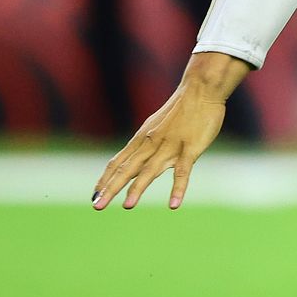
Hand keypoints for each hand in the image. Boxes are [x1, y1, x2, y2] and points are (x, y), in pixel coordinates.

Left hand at [92, 65, 234, 210]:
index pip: (118, 162)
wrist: (201, 89)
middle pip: (127, 168)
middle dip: (111, 188)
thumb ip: (148, 141)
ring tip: (127, 206)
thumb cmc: (181, 107)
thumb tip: (137, 156)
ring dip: (137, 189)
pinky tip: (174, 205)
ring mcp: (170, 146)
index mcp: (142, 138)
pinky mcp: (190, 149)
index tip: (95, 195)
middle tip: (98, 206)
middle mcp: (151, 143)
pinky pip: (182, 172)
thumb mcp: (157, 124)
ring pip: (150, 170)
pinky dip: (177, 189)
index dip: (105, 179)